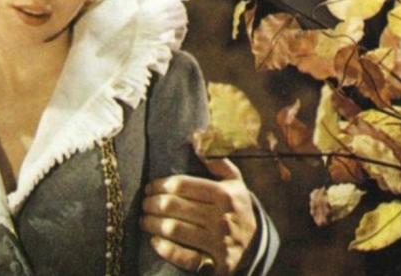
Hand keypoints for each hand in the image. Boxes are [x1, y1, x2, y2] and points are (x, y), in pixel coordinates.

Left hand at [140, 156, 256, 275]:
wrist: (257, 245)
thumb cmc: (237, 208)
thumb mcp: (234, 182)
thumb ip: (216, 160)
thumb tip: (197, 137)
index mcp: (225, 195)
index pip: (182, 185)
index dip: (160, 185)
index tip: (149, 187)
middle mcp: (222, 218)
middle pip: (174, 206)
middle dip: (152, 204)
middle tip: (144, 204)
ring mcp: (219, 242)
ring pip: (174, 229)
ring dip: (152, 223)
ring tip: (144, 220)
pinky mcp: (216, 263)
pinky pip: (184, 256)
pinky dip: (165, 249)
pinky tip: (154, 241)